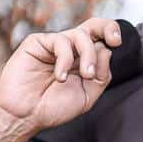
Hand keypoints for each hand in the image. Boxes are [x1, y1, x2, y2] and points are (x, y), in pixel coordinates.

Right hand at [0, 17, 122, 131]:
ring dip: (88, 55)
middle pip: (93, 26)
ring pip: (81, 35)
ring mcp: (54, 45)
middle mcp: (70, 50)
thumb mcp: (87, 96)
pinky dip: (65, 60)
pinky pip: (60, 42)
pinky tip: (60, 77)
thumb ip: (101, 75)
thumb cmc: (52, 107)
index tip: (117, 43)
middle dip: (108, 28)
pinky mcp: (38, 42)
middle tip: (114, 41)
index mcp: (83, 61)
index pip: (100, 40)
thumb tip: (107, 50)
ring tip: (85, 75)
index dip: (111, 34)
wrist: (25, 115)